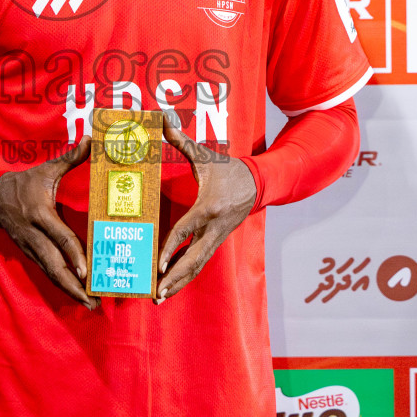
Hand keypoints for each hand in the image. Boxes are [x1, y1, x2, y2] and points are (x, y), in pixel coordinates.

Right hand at [0, 137, 95, 308]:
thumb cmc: (25, 183)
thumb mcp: (46, 169)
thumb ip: (70, 158)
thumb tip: (90, 141)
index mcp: (40, 215)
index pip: (60, 238)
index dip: (74, 256)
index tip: (87, 272)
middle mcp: (34, 236)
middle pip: (55, 266)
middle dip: (74, 286)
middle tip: (94, 301)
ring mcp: (30, 248)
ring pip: (51, 273)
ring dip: (69, 291)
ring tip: (90, 304)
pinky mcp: (29, 254)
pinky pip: (47, 272)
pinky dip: (62, 285)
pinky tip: (77, 295)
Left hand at [156, 112, 256, 302]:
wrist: (259, 182)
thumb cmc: (228, 169)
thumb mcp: (205, 154)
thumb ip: (180, 140)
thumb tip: (162, 118)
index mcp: (207, 207)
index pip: (185, 231)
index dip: (170, 248)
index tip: (156, 264)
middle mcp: (213, 227)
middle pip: (192, 259)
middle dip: (174, 277)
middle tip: (156, 294)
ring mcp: (216, 237)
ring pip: (197, 265)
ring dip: (179, 282)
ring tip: (160, 298)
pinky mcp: (217, 242)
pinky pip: (200, 262)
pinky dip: (186, 276)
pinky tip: (172, 286)